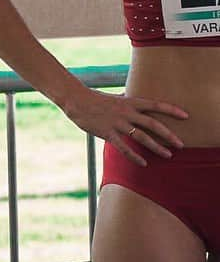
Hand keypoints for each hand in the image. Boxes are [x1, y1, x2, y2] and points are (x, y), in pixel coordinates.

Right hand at [64, 86, 187, 166]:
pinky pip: (123, 147)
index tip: (186, 116)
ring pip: (141, 137)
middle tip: (181, 145)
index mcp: (129, 102)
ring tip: (167, 156)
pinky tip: (143, 163)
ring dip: (156, 147)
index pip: (155, 105)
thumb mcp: (114, 97)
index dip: (171, 110)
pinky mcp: (107, 133)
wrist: (76, 100)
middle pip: (152, 124)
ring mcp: (117, 123)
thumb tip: (134, 98)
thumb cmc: (94, 98)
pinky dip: (134, 156)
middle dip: (168, 135)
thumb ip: (126, 100)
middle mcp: (126, 112)